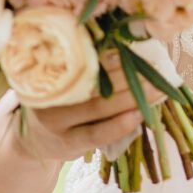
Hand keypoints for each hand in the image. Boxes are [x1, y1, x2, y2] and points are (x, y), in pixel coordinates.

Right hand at [9, 51, 172, 167]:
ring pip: (98, 107)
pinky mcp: (68, 142)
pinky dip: (120, 124)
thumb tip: (128, 53)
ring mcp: (57, 120)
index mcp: (50, 72)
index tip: (137, 50)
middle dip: (128, 75)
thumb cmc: (60, 105)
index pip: (84, 60)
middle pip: (93, 82)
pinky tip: (139, 116)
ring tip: (156, 92)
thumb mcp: (64, 83)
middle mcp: (51, 93)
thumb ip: (86, 70)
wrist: (34, 141)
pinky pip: (97, 133)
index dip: (112, 55)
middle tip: (157, 70)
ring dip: (130, 98)